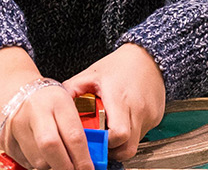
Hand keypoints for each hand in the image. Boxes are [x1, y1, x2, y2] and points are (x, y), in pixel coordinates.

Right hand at [0, 48, 91, 169]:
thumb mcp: (66, 104)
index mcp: (56, 101)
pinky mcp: (4, 140)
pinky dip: (36, 162)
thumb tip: (86, 162)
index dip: (84, 160)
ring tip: (54, 154)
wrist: (11, 88)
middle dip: (65, 167)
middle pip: (51, 148)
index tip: (89, 169)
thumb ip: (76, 130)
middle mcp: (33, 112)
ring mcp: (15, 126)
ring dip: (51, 165)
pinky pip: (25, 163)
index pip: (74, 136)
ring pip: (38, 161)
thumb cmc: (45, 99)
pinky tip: (38, 150)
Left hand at [63, 44, 165, 160]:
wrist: (147, 57)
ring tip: (109, 134)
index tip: (93, 141)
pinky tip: (121, 122)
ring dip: (120, 144)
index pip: (117, 134)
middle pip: (128, 147)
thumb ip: (71, 91)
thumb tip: (53, 107)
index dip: (104, 144)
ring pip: (135, 144)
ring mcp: (149, 115)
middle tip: (100, 144)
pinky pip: (141, 135)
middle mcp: (137, 109)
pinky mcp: (155, 118)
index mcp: (119, 98)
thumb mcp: (90, 75)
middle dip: (112, 151)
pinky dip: (130, 135)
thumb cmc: (118, 65)